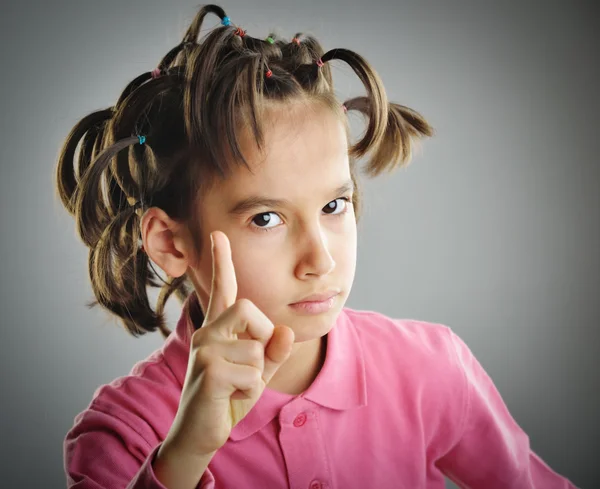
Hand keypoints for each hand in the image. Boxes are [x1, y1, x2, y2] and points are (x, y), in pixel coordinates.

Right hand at [163, 230, 294, 457]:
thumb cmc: (228, 399)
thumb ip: (272, 352)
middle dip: (263, 338)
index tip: (219, 234)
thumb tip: (284, 331)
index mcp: (218, 329)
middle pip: (250, 309)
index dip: (222, 261)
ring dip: (256, 377)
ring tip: (235, 388)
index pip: (222, 289)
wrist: (199, 434)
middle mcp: (207, 332)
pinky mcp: (208, 370)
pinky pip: (252, 374)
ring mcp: (204, 349)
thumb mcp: (257, 373)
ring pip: (257, 350)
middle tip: (251, 364)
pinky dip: (250, 392)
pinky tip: (229, 399)